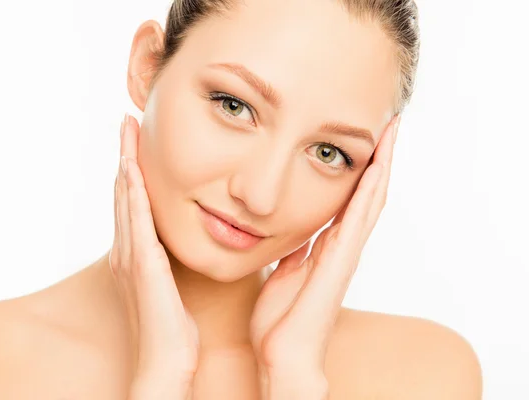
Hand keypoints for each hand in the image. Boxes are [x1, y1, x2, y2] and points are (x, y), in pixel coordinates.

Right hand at [109, 113, 199, 398]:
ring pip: (125, 198)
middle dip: (124, 154)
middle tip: (127, 121)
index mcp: (137, 252)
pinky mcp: (141, 264)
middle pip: (123, 191)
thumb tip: (184, 240)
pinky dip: (131, 193)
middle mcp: (127, 249)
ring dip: (125, 161)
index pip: (133, 201)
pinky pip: (135, 221)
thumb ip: (172, 259)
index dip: (133, 169)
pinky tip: (131, 168)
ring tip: (127, 130)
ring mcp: (130, 255)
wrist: (167, 358)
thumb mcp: (173, 283)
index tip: (138, 141)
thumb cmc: (174, 326)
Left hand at [250, 115, 400, 397]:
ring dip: (383, 165)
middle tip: (389, 125)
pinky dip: (371, 189)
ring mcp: (345, 252)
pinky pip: (359, 216)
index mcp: (325, 246)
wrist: (283, 353)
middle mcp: (342, 245)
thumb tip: (294, 235)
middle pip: (367, 193)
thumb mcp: (282, 274)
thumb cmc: (281, 320)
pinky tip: (378, 164)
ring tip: (392, 131)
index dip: (359, 170)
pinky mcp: (341, 260)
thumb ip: (293, 253)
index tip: (364, 140)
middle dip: (379, 159)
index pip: (348, 199)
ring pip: (371, 199)